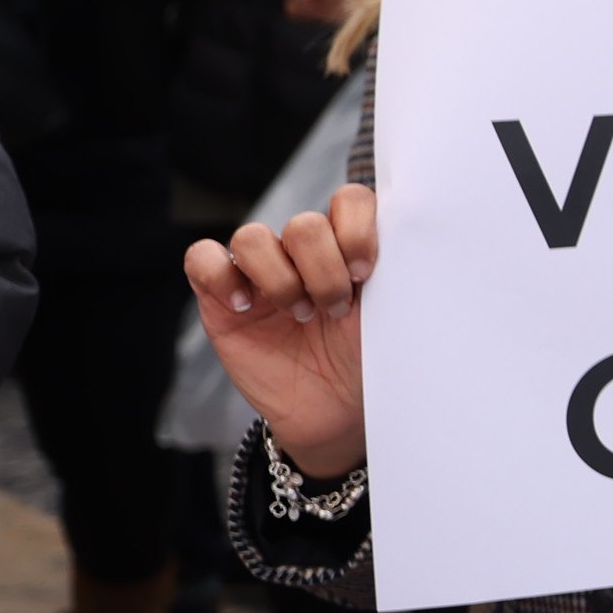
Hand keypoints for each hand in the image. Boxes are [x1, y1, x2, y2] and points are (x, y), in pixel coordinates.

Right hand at [186, 185, 375, 478]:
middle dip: (324, 270)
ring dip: (281, 279)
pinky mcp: (220, 297)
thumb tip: (410, 239)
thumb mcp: (392, 314)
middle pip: (304, 224)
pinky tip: (246, 307)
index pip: (350, 200)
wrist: (336, 412)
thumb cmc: (369, 360)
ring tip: (300, 315)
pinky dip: (222, 276)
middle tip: (335, 310)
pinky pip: (202, 258)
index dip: (356, 230)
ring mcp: (260, 271)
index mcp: (349, 245)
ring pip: (253, 236)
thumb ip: (396, 272)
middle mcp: (304, 251)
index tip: (366, 273)